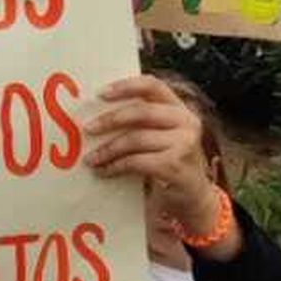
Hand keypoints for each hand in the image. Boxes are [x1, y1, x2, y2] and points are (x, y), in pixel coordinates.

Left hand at [82, 75, 218, 227]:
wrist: (192, 195)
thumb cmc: (168, 160)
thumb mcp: (159, 135)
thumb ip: (139, 121)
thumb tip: (96, 116)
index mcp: (179, 107)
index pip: (152, 85)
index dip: (125, 86)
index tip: (100, 94)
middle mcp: (186, 121)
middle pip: (141, 111)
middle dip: (110, 120)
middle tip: (88, 129)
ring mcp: (184, 143)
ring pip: (136, 138)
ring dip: (109, 149)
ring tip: (91, 158)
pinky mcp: (176, 165)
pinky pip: (136, 161)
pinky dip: (116, 166)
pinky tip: (104, 170)